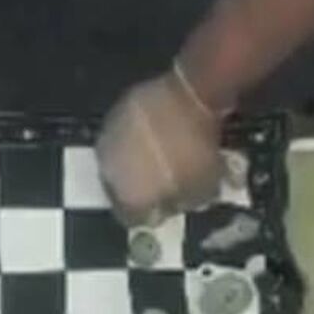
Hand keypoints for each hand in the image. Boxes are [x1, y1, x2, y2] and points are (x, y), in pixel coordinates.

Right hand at [96, 70, 231, 226]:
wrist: (190, 96)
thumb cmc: (197, 149)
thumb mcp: (204, 188)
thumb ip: (183, 204)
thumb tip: (175, 205)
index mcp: (129, 196)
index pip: (130, 217)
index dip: (147, 214)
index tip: (159, 209)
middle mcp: (110, 171)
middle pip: (117, 188)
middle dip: (135, 187)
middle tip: (155, 183)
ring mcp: (109, 140)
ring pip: (116, 159)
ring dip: (131, 162)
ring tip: (152, 157)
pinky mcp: (115, 112)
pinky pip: (122, 134)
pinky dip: (133, 138)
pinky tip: (151, 134)